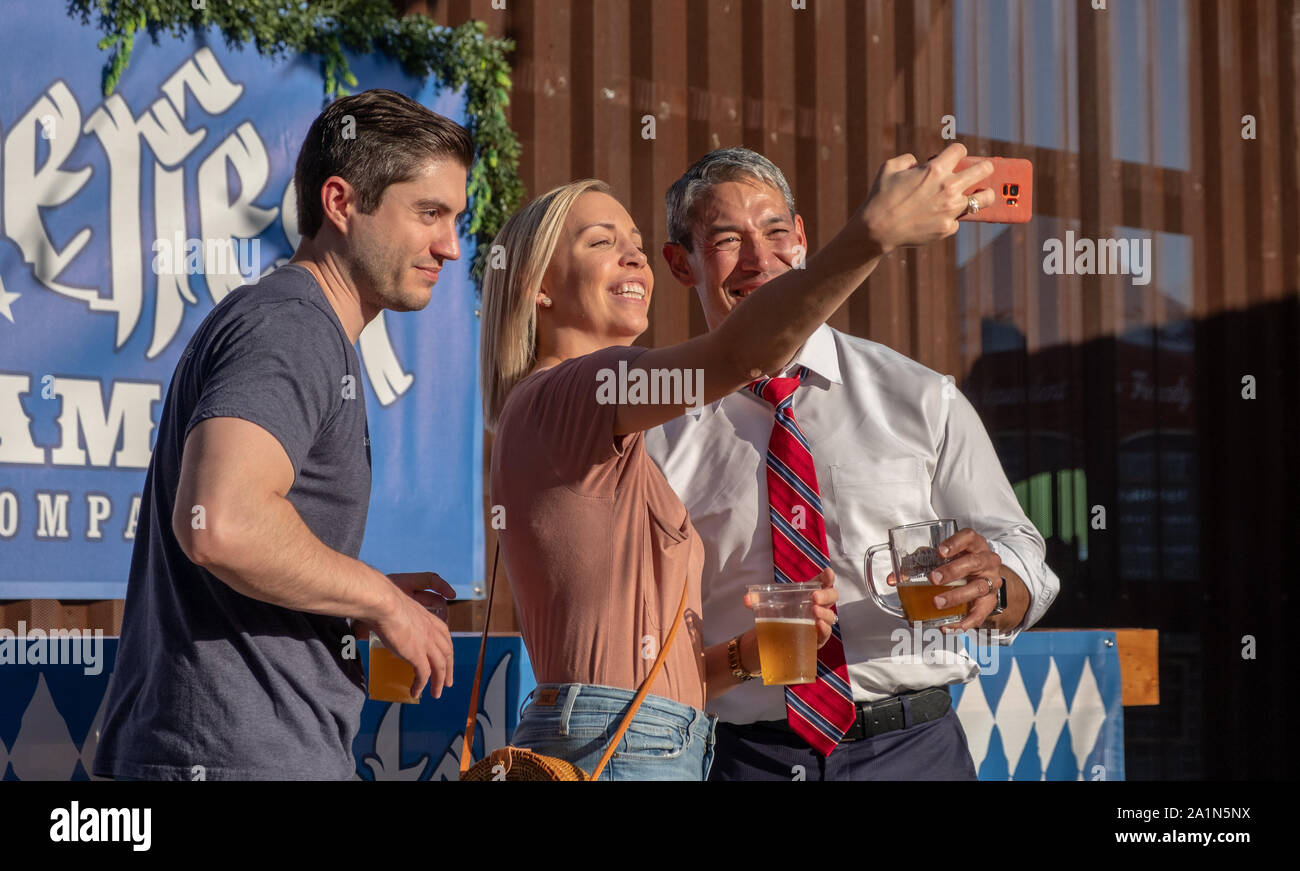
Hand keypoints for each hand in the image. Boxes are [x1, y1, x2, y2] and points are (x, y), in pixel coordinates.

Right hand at [358, 571, 456, 699]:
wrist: (384, 603)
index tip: (446, 656)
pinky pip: (424, 675)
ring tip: (437, 693)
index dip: (446, 647)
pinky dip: (421, 686)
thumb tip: (375, 623)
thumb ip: (392, 618)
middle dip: (449, 668)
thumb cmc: (384, 602)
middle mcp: (431, 631)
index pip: (444, 635)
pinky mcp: (417, 655)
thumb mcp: (395, 609)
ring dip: (439, 682)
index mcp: (428, 618)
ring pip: (440, 667)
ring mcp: (427, 644)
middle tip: (448, 681)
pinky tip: (415, 693)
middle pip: (447, 652)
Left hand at [744, 568, 839, 647]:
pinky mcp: (815, 641)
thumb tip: (747, 599)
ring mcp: (817, 624)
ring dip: (824, 612)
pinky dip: (824, 629)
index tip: (827, 573)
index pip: (822, 583)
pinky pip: (824, 635)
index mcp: (807, 595)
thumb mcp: (763, 605)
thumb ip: (755, 600)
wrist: (764, 643)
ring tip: (814, 610)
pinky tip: (818, 625)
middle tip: (814, 597)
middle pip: (831, 597)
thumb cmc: (770, 618)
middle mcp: (816, 607)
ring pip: (830, 616)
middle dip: (826, 594)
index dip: (828, 577)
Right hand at [858, 143, 995, 254]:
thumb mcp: (889, 168)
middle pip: (983, 170)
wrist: (877, 229)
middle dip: (985, 167)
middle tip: (984, 170)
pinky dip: (951, 218)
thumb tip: (919, 163)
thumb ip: (908, 159)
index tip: (957, 156)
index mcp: (935, 169)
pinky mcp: (948, 228)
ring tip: (982, 195)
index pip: (960, 150)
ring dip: (984, 195)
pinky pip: (958, 220)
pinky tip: (942, 218)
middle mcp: (948, 187)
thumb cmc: (881, 197)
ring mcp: (951, 209)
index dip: (958, 152)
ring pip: (984, 198)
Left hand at [885, 529, 1001, 631]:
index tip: (939, 551)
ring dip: (956, 596)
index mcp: (974, 545)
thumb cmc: (958, 562)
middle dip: (953, 571)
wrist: (983, 577)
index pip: (969, 537)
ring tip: (937, 602)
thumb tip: (893, 579)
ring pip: (977, 588)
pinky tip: (948, 626)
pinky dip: (964, 622)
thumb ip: (918, 563)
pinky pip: (980, 613)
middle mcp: (986, 561)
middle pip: (973, 562)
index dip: (955, 543)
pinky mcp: (990, 601)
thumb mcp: (942, 557)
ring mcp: (991, 581)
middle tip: (933, 579)